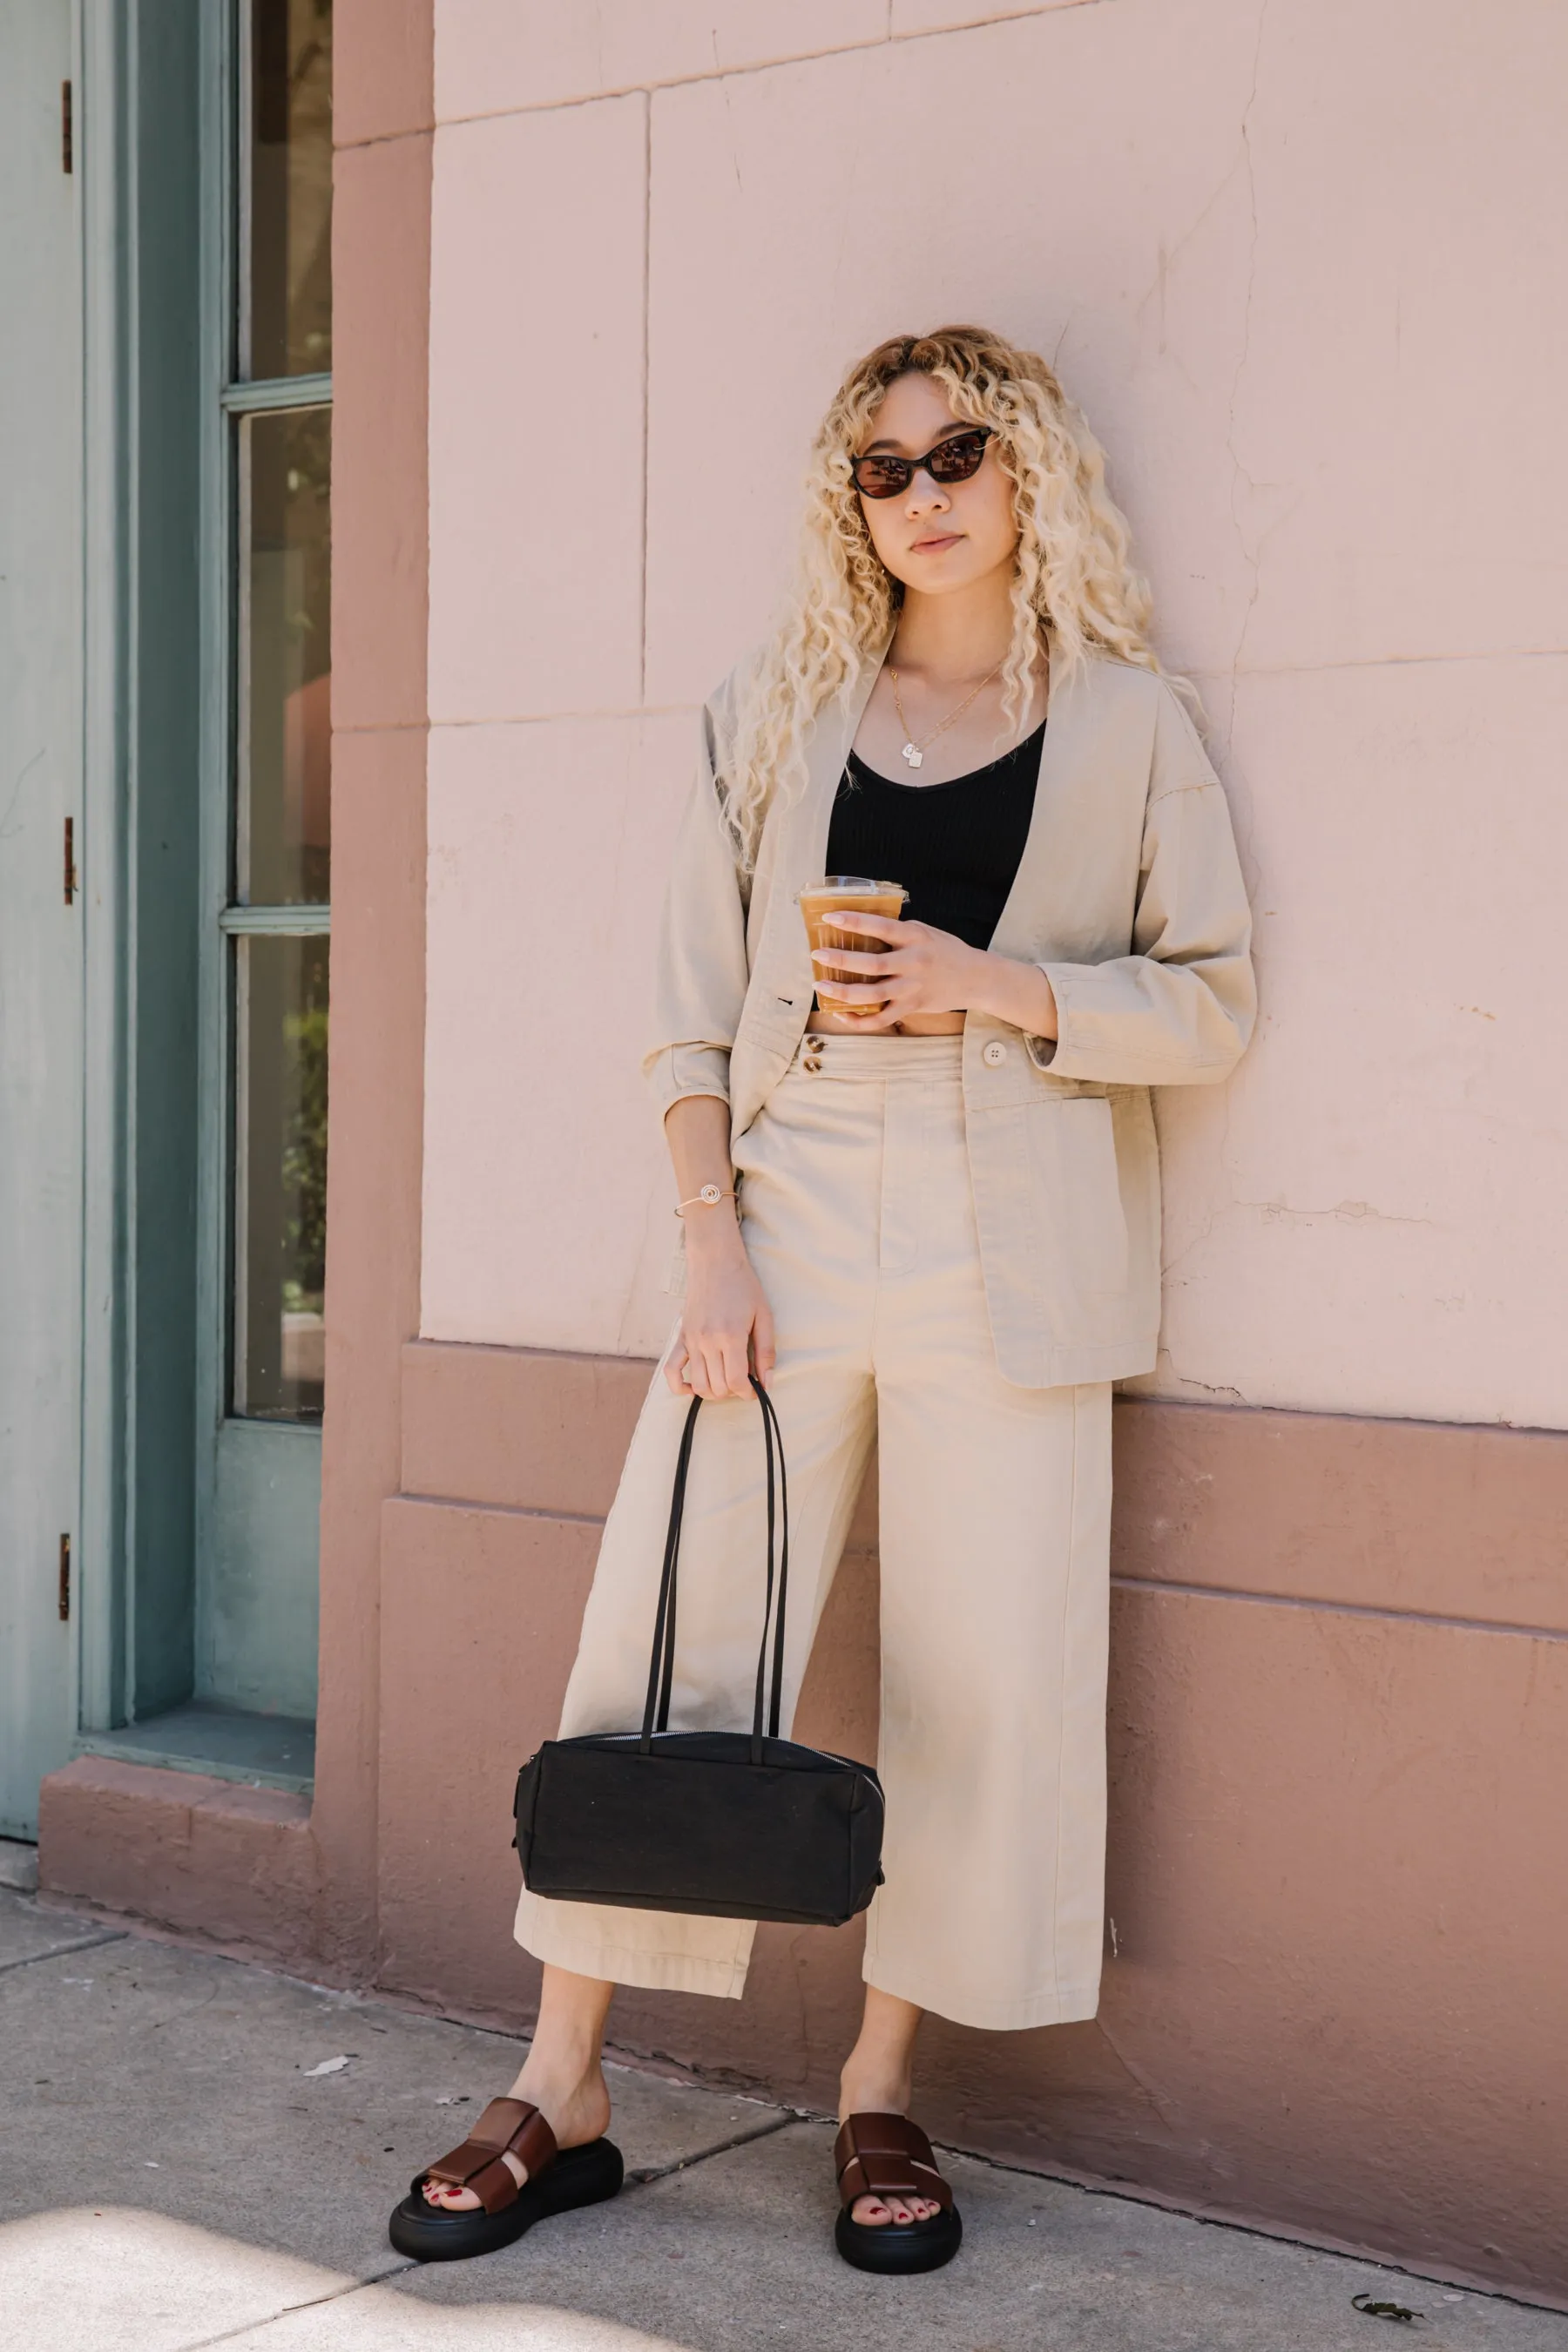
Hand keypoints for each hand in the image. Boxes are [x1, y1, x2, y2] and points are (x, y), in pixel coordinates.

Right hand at [664, 1214, 775, 1400]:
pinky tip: (695, 1386)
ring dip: (713, 1392)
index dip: (749, 1392)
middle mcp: (707, 1341)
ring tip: (725, 1382)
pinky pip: (671, 1371)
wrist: (715, 1262)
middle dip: (734, 1392)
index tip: (755, 1389)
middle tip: (743, 1381)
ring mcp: (691, 1340)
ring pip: (698, 1385)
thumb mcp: (764, 1316)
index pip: (737, 1381)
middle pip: (718, 1387)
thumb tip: (767, 1383)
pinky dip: (681, 1386)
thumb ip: (766, 1352)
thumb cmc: (743, 1287)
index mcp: (731, 1336)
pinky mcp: (680, 1337)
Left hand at [811, 914, 1057, 1036]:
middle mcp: (914, 963)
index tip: (830, 918)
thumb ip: (897, 932)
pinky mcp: (912, 1007)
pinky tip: (843, 1015)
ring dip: (844, 993)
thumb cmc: (944, 951)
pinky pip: (882, 1018)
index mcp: (916, 937)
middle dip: (841, 960)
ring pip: (873, 994)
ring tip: (821, 987)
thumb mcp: (924, 932)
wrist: (974, 977)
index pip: (882, 927)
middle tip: (817, 955)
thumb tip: (860, 926)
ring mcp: (913, 988)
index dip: (855, 922)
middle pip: (873, 964)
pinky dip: (861, 1020)